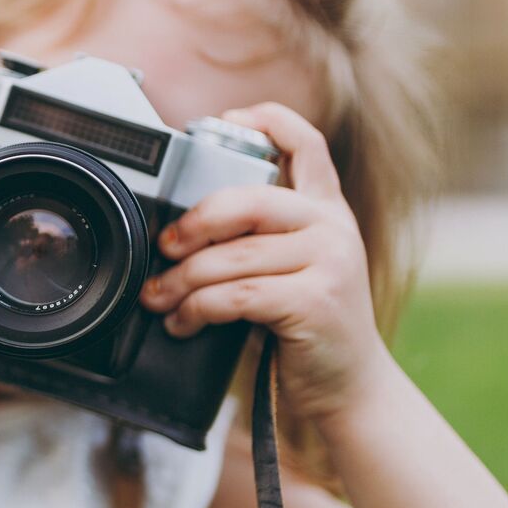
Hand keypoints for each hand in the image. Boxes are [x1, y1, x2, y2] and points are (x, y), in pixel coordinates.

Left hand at [136, 102, 392, 421]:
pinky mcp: (316, 301)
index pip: (306, 143)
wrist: (347, 387)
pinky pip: (237, 295)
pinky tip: (184, 323)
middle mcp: (332, 227)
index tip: (224, 119)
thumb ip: (256, 237)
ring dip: (182, 281)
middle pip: (247, 200)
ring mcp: (330, 262)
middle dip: (193, 223)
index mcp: (325, 210)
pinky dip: (199, 310)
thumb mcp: (290, 268)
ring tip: (160, 300)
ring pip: (232, 256)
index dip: (266, 119)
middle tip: (163, 248)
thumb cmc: (304, 326)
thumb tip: (176, 229)